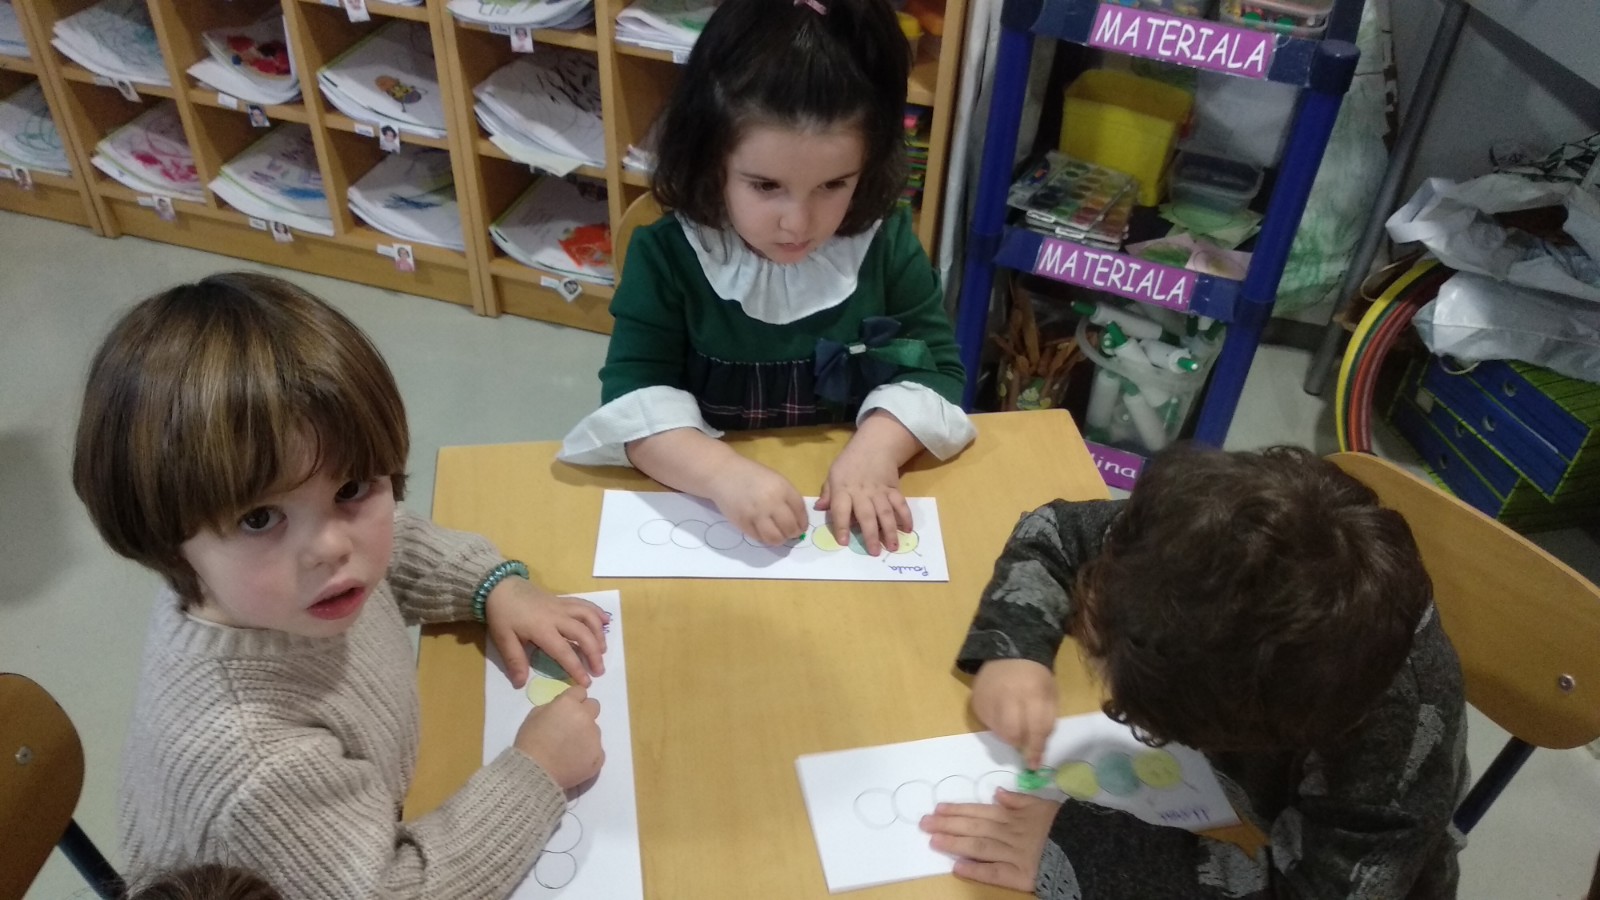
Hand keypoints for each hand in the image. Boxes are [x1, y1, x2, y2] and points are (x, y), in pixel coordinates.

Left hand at [484, 577, 608, 686]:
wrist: (500, 585)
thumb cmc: (502, 613)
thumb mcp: (503, 638)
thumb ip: (515, 660)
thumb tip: (521, 683)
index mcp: (542, 629)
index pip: (564, 651)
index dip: (576, 668)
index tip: (586, 682)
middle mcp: (557, 617)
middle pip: (583, 634)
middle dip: (594, 653)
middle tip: (599, 670)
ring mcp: (562, 606)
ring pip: (588, 617)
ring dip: (599, 633)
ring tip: (603, 649)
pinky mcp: (563, 600)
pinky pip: (584, 604)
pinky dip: (597, 612)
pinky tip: (605, 621)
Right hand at [513, 685, 603, 788]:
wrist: (535, 772)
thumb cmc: (530, 742)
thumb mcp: (534, 716)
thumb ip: (552, 706)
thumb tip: (562, 708)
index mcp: (569, 704)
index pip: (580, 692)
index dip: (573, 700)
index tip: (566, 709)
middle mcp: (586, 717)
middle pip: (594, 706)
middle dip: (584, 712)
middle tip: (571, 727)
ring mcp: (595, 737)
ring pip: (594, 730)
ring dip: (585, 735)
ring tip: (568, 750)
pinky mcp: (599, 756)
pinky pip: (597, 750)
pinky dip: (588, 754)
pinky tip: (573, 761)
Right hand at [707, 458, 807, 545]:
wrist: (723, 473)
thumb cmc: (751, 475)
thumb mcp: (775, 479)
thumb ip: (787, 497)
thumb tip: (797, 519)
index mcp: (783, 488)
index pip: (800, 512)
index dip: (803, 523)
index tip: (801, 527)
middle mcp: (772, 501)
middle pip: (790, 527)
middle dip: (793, 534)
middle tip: (789, 534)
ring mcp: (756, 513)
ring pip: (776, 538)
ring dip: (779, 540)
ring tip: (777, 535)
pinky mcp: (743, 522)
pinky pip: (759, 538)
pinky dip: (764, 538)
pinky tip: (763, 532)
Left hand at [816, 442, 910, 556]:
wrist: (874, 445)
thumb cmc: (850, 463)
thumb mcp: (833, 474)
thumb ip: (827, 493)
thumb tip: (819, 508)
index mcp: (843, 490)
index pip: (841, 510)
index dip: (841, 526)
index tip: (844, 542)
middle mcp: (862, 493)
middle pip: (867, 515)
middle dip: (871, 535)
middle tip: (875, 553)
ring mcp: (879, 491)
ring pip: (885, 512)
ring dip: (890, 530)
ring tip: (893, 547)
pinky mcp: (893, 489)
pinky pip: (900, 503)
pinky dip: (905, 516)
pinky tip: (907, 529)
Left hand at [920, 789, 1059, 891]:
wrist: (1089, 848)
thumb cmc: (1067, 826)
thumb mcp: (1045, 805)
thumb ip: (1020, 800)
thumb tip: (998, 792)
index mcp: (1016, 815)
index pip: (981, 811)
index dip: (958, 810)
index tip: (938, 808)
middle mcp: (1010, 832)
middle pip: (975, 827)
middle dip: (948, 824)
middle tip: (924, 823)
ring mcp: (1013, 854)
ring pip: (979, 846)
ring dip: (955, 843)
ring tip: (934, 840)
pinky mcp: (1020, 876)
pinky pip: (994, 872)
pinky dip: (975, 870)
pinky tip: (957, 867)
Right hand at [972, 659, 1056, 767]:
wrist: (1011, 652)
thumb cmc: (1037, 678)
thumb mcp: (1050, 697)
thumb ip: (1046, 724)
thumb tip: (1036, 754)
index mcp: (1034, 694)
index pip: (1035, 729)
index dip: (1035, 750)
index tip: (1034, 766)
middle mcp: (1009, 696)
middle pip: (1011, 733)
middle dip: (1019, 741)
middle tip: (1023, 737)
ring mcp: (989, 697)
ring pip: (997, 731)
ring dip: (1008, 733)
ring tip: (1013, 718)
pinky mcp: (976, 700)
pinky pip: (986, 723)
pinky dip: (996, 724)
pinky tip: (1001, 711)